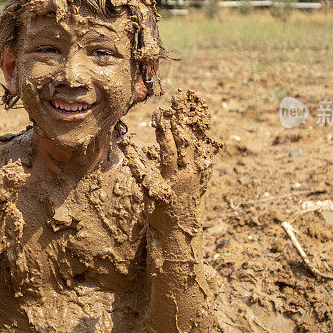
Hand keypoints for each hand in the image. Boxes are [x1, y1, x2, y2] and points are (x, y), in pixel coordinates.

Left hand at [122, 90, 220, 235]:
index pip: (198, 138)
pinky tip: (128, 143)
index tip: (190, 99)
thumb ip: (200, 158)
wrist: (180, 234)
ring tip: (159, 118)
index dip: (192, 119)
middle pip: (186, 144)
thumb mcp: (198, 179)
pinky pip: (144, 174)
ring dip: (165, 136)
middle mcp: (189, 176)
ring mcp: (173, 185)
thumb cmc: (187, 201)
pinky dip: (136, 159)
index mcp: (199, 169)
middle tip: (173, 103)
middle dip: (179, 123)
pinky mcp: (156, 195)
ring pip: (170, 156)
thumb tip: (205, 135)